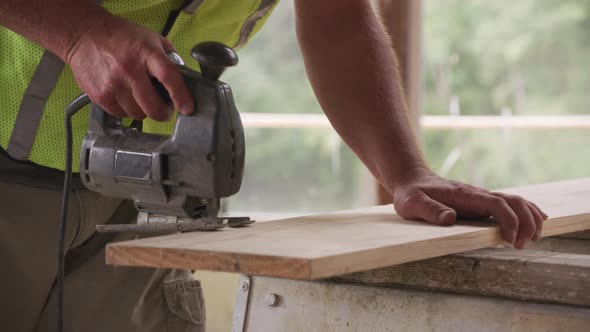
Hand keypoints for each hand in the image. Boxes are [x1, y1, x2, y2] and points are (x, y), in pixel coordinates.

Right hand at [65, 11, 192, 120]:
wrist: (84, 34)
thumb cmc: (121, 36)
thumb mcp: (151, 38)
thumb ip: (169, 58)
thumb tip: (182, 80)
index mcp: (146, 52)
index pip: (169, 77)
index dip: (181, 96)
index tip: (187, 108)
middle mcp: (129, 69)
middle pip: (153, 106)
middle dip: (163, 113)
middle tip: (164, 110)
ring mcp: (113, 84)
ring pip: (138, 114)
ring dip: (143, 111)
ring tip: (139, 97)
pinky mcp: (99, 95)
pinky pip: (121, 115)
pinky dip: (126, 111)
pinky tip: (125, 98)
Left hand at [392, 169, 547, 248]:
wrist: (411, 179)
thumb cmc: (411, 193)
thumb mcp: (412, 203)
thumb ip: (429, 210)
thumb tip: (450, 219)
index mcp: (465, 195)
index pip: (497, 204)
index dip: (510, 221)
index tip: (511, 241)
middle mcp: (478, 195)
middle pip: (514, 202)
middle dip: (526, 222)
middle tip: (523, 245)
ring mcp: (481, 198)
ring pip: (516, 202)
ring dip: (530, 218)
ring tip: (534, 239)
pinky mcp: (480, 204)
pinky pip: (509, 206)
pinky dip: (526, 213)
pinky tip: (537, 223)